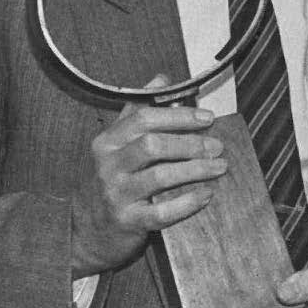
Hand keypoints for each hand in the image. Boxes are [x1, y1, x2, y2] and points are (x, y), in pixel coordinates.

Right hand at [70, 77, 226, 277]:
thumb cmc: (113, 180)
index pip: (144, 118)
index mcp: (108, 141)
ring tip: (219, 167)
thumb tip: (161, 78)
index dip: (178, 116)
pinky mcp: (127, 221)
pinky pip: (161, 212)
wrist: (89, 228)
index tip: (206, 118)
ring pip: (160, 176)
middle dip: (190, 143)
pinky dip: (187, 202)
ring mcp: (116, 194)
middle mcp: (108, 165)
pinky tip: (206, 195)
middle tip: (217, 146)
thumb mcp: (118, 143)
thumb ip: (139, 110)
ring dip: (195, 169)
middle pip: (153, 145)